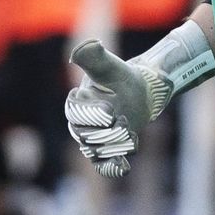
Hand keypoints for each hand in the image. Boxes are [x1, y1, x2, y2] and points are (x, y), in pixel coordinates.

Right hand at [63, 41, 172, 178]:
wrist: (139, 93)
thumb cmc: (120, 76)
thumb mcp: (108, 65)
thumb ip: (93, 56)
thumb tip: (86, 46)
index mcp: (76, 102)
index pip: (75, 112)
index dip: (92, 113)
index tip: (110, 111)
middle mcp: (80, 124)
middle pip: (87, 136)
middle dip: (108, 131)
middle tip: (126, 120)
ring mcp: (93, 140)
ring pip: (98, 150)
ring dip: (117, 144)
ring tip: (131, 133)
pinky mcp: (107, 152)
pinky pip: (104, 166)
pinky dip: (112, 168)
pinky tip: (124, 166)